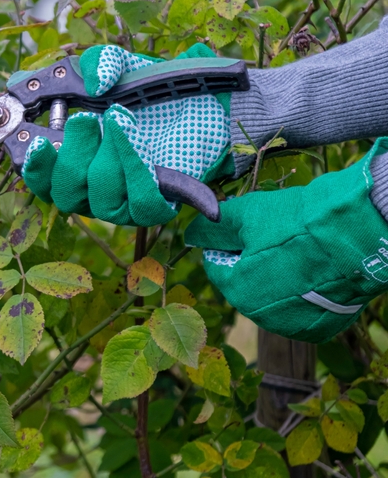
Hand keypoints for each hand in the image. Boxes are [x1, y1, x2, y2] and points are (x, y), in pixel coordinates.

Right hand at [18, 44, 231, 225]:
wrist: (199, 108)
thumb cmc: (148, 93)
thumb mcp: (120, 67)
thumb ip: (100, 63)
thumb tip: (94, 82)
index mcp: (71, 164)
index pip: (42, 182)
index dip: (35, 168)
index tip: (39, 141)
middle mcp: (91, 190)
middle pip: (66, 193)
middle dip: (73, 154)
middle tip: (86, 118)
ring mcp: (123, 203)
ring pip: (102, 197)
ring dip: (108, 155)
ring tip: (121, 119)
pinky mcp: (155, 206)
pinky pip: (139, 201)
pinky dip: (136, 167)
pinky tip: (138, 139)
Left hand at [185, 141, 387, 342]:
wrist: (354, 238)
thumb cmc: (295, 224)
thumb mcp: (244, 215)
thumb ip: (212, 227)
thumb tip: (191, 234)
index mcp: (236, 290)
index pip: (217, 265)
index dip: (228, 244)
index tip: (246, 230)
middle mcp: (260, 317)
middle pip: (244, 283)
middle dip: (251, 263)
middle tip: (275, 240)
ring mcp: (292, 326)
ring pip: (272, 298)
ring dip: (276, 280)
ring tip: (297, 256)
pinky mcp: (320, 328)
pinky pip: (300, 309)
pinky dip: (301, 294)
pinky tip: (313, 273)